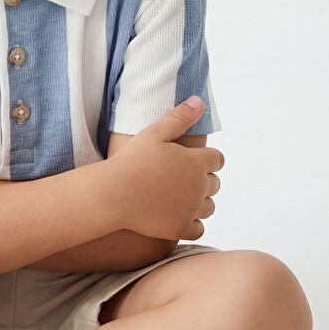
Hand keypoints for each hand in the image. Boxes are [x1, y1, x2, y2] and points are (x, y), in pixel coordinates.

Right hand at [107, 97, 224, 241]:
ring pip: (209, 207)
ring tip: (179, 197)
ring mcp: (191, 210)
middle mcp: (200, 187)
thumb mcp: (154, 133)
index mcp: (197, 162)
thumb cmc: (130, 161)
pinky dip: (191, 223)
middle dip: (202, 180)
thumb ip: (180, 117)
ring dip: (199, 202)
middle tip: (181, 178)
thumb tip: (200, 101)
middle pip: (214, 183)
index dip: (207, 159)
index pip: (217, 160)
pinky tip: (177, 215)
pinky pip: (198, 229)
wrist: (111, 194)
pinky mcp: (180, 229)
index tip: (192, 160)